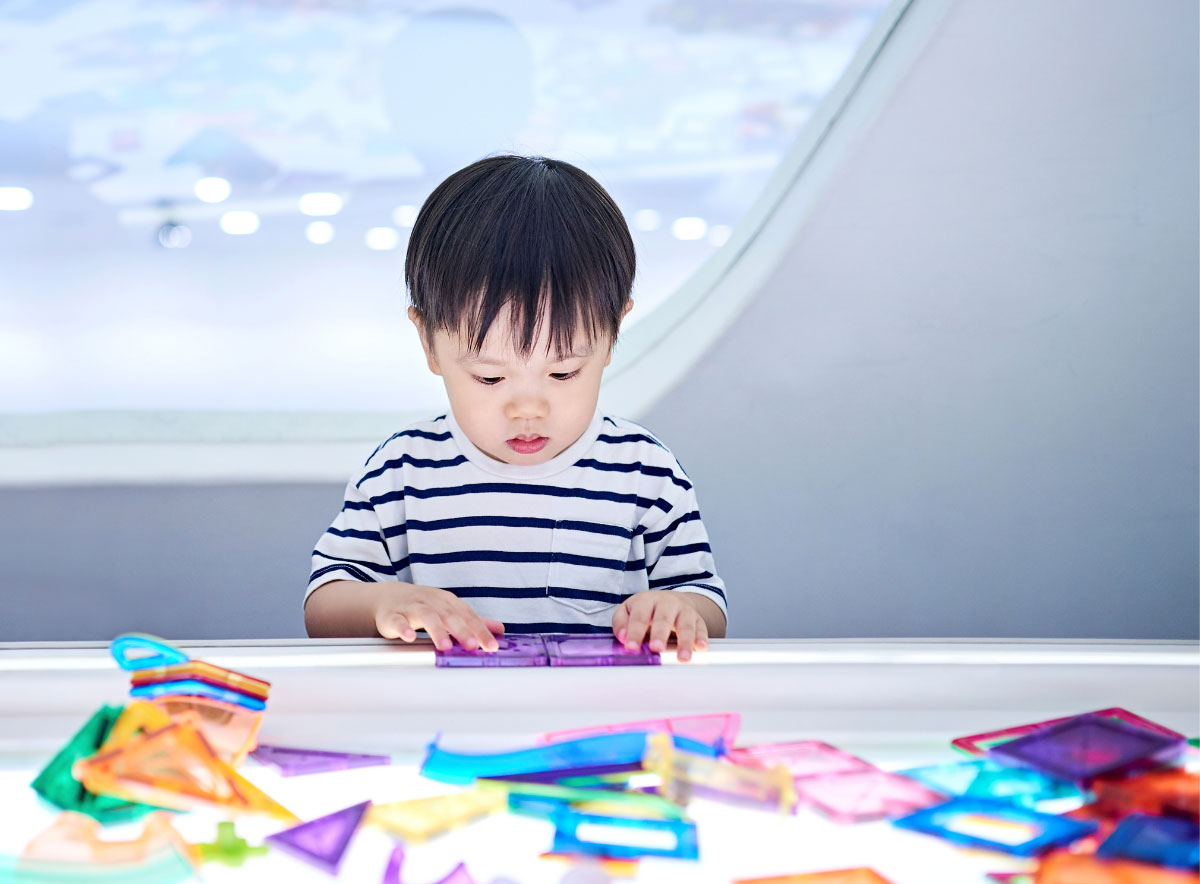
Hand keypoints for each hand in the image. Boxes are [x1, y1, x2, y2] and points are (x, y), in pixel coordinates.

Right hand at [374, 583, 504, 650]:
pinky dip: (403, 629)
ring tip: (444, 646)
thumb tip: (499, 629)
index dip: (480, 630)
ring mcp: (411, 607)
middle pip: (448, 614)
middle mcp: (431, 602)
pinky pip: (397, 621)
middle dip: (461, 630)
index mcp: (447, 602)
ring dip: (436, 630)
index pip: (467, 615)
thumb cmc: (423, 605)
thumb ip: (473, 621)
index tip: (491, 646)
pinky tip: (410, 637)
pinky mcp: (392, 616)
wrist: (388, 597)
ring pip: (425, 616)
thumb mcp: (450, 610)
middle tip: (472, 645)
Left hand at [611, 590, 708, 662]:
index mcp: (647, 600)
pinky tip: (700, 649)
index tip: (631, 647)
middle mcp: (667, 603)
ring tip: (682, 658)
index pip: (640, 616)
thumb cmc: (646, 610)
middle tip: (656, 649)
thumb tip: (622, 637)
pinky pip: (701, 629)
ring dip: (684, 642)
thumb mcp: (628, 610)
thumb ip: (621, 622)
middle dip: (660, 634)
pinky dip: (701, 639)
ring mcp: (684, 611)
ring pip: (685, 625)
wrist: (672, 600)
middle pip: (664, 618)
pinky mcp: (698, 620)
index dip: (635, 632)